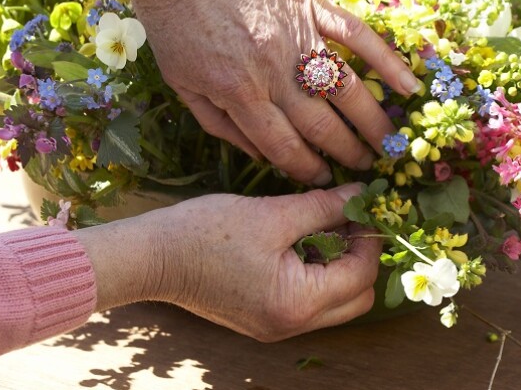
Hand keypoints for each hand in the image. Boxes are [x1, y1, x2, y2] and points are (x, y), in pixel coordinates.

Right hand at [76, 183, 382, 341]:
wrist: (151, 258)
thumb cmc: (205, 233)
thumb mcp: (273, 214)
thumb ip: (324, 206)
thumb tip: (360, 194)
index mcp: (297, 303)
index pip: (361, 276)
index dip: (369, 239)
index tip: (363, 206)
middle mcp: (291, 325)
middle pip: (355, 298)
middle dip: (360, 258)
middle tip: (347, 219)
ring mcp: (276, 326)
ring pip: (333, 302)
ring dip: (338, 265)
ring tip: (323, 225)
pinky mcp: (263, 318)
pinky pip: (306, 301)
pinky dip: (314, 273)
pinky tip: (300, 240)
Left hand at [88, 0, 421, 184]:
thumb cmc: (172, 18)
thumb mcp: (179, 80)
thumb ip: (217, 123)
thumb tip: (257, 155)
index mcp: (238, 92)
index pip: (283, 146)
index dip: (307, 169)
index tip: (324, 182)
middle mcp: (274, 70)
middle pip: (321, 125)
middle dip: (347, 154)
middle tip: (366, 169)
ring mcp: (298, 35)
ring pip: (345, 89)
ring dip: (371, 122)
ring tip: (389, 145)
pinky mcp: (311, 2)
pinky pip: (357, 36)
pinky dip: (385, 61)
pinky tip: (408, 86)